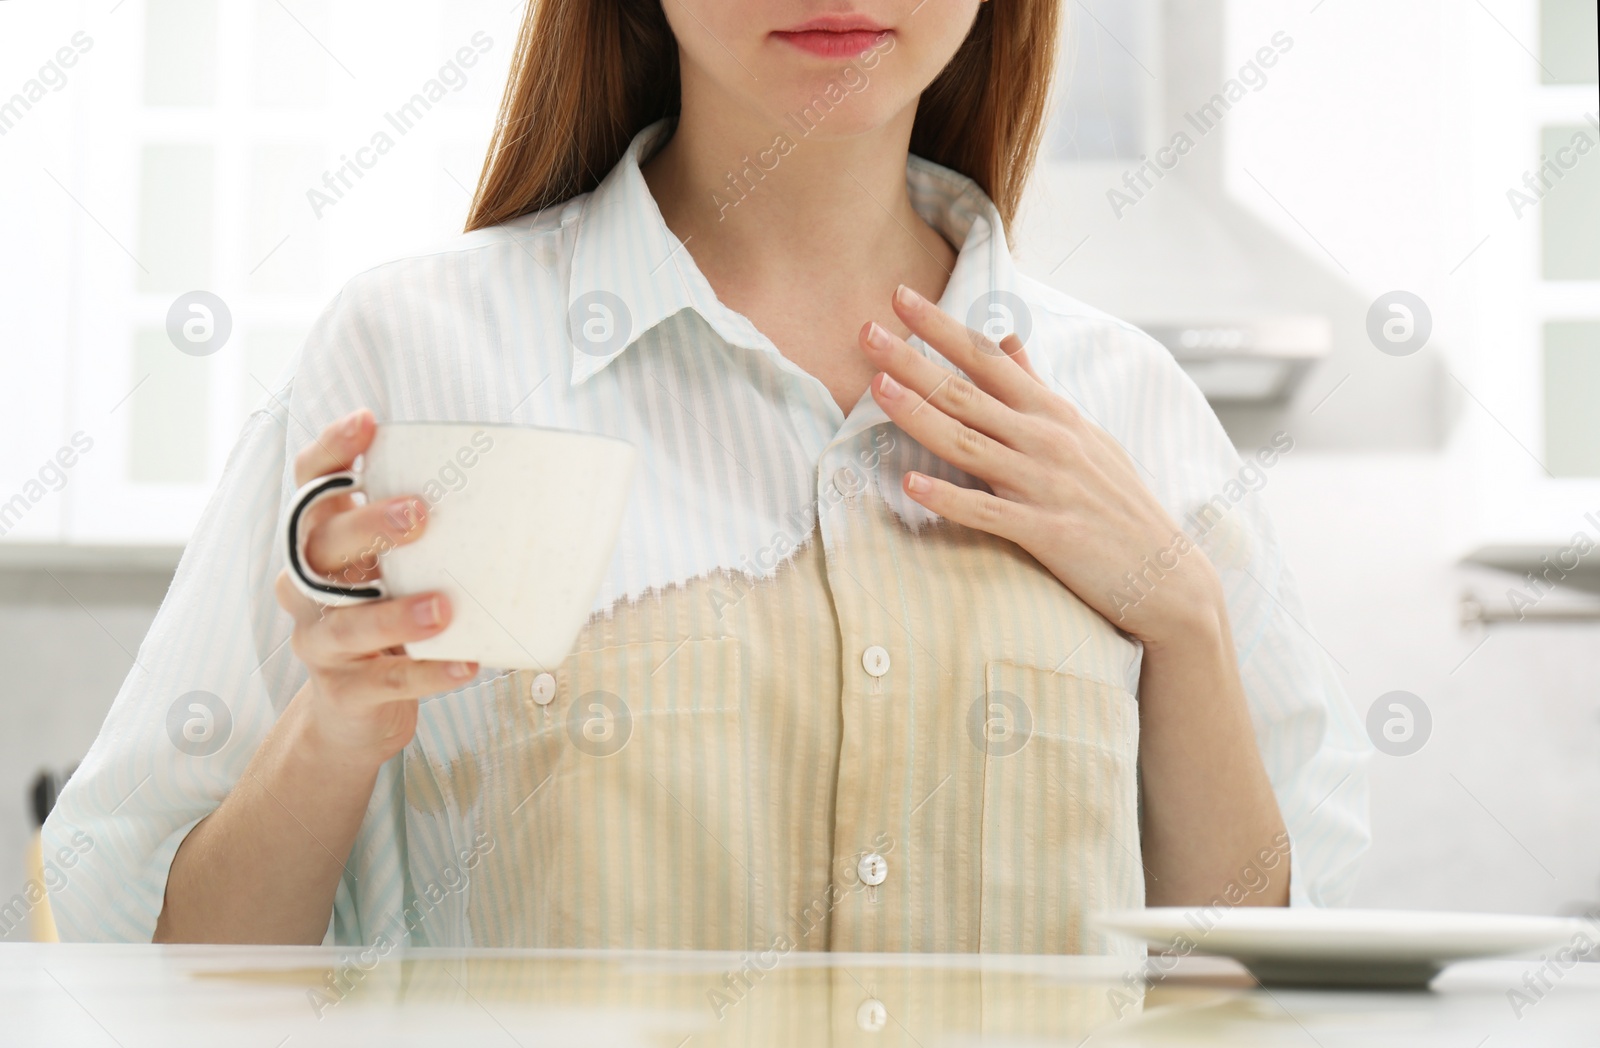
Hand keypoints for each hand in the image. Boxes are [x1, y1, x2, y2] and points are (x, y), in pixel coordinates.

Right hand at [273, 408, 477, 764]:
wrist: (357, 711)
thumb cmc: (388, 618)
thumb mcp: (399, 570)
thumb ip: (427, 536)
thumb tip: (515, 491)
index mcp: (322, 545)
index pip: (309, 485)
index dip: (330, 451)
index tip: (366, 422)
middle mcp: (307, 587)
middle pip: (322, 546)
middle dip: (367, 526)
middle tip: (419, 515)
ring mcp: (319, 640)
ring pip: (347, 622)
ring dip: (395, 613)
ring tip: (443, 608)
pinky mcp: (342, 689)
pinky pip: (385, 679)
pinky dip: (427, 673)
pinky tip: (466, 665)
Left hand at [861, 285, 1223, 646]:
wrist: (1164, 573)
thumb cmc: (1116, 500)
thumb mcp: (1082, 433)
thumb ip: (1035, 386)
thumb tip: (1006, 337)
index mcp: (1050, 412)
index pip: (986, 358)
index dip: (941, 328)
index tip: (899, 296)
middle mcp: (1045, 439)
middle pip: (966, 393)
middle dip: (913, 360)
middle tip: (864, 331)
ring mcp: (1044, 484)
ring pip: (969, 444)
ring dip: (920, 415)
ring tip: (877, 389)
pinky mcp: (1045, 532)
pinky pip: (987, 513)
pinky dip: (949, 498)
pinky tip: (911, 484)